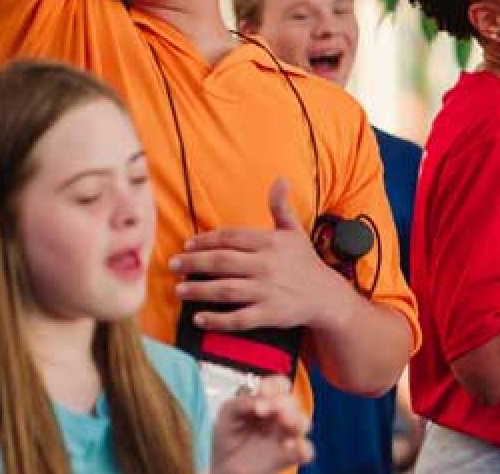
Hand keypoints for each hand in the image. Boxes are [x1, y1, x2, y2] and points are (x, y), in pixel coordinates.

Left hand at [171, 179, 354, 332]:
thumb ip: (281, 207)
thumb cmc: (304, 262)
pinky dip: (218, 320)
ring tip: (179, 289)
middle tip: (173, 265)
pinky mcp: (270, 314)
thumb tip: (280, 179)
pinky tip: (198, 318)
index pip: (231, 237)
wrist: (326, 296)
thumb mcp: (294, 232)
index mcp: (271, 243)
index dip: (206, 240)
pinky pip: (239, 319)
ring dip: (199, 290)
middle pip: (222, 262)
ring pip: (226, 290)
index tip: (187, 244)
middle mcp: (268, 265)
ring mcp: (268, 291)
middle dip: (193, 263)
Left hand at [211, 376, 313, 473]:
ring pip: (304, 422)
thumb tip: (260, 400)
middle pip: (293, 402)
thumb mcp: (227, 414)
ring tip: (285, 425)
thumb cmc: (227, 438)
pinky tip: (288, 447)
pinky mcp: (290, 455)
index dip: (275, 386)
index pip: (279, 385)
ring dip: (297, 421)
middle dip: (284, 404)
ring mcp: (286, 435)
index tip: (263, 392)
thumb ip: (242, 402)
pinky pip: (306, 450)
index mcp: (267, 402)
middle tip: (271, 410)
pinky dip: (303, 448)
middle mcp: (280, 416)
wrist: (224, 467)